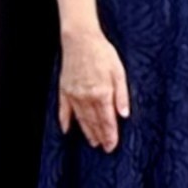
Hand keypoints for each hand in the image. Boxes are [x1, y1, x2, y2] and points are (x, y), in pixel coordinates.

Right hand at [58, 25, 132, 151]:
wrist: (80, 40)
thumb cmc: (102, 53)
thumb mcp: (119, 71)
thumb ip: (122, 95)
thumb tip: (124, 115)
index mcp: (101, 93)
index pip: (107, 120)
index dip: (110, 134)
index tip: (112, 146)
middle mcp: (86, 97)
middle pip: (94, 122)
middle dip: (100, 136)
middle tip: (105, 148)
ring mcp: (73, 95)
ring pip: (80, 119)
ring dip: (87, 131)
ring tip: (93, 142)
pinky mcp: (64, 90)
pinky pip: (63, 110)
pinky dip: (64, 121)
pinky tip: (66, 130)